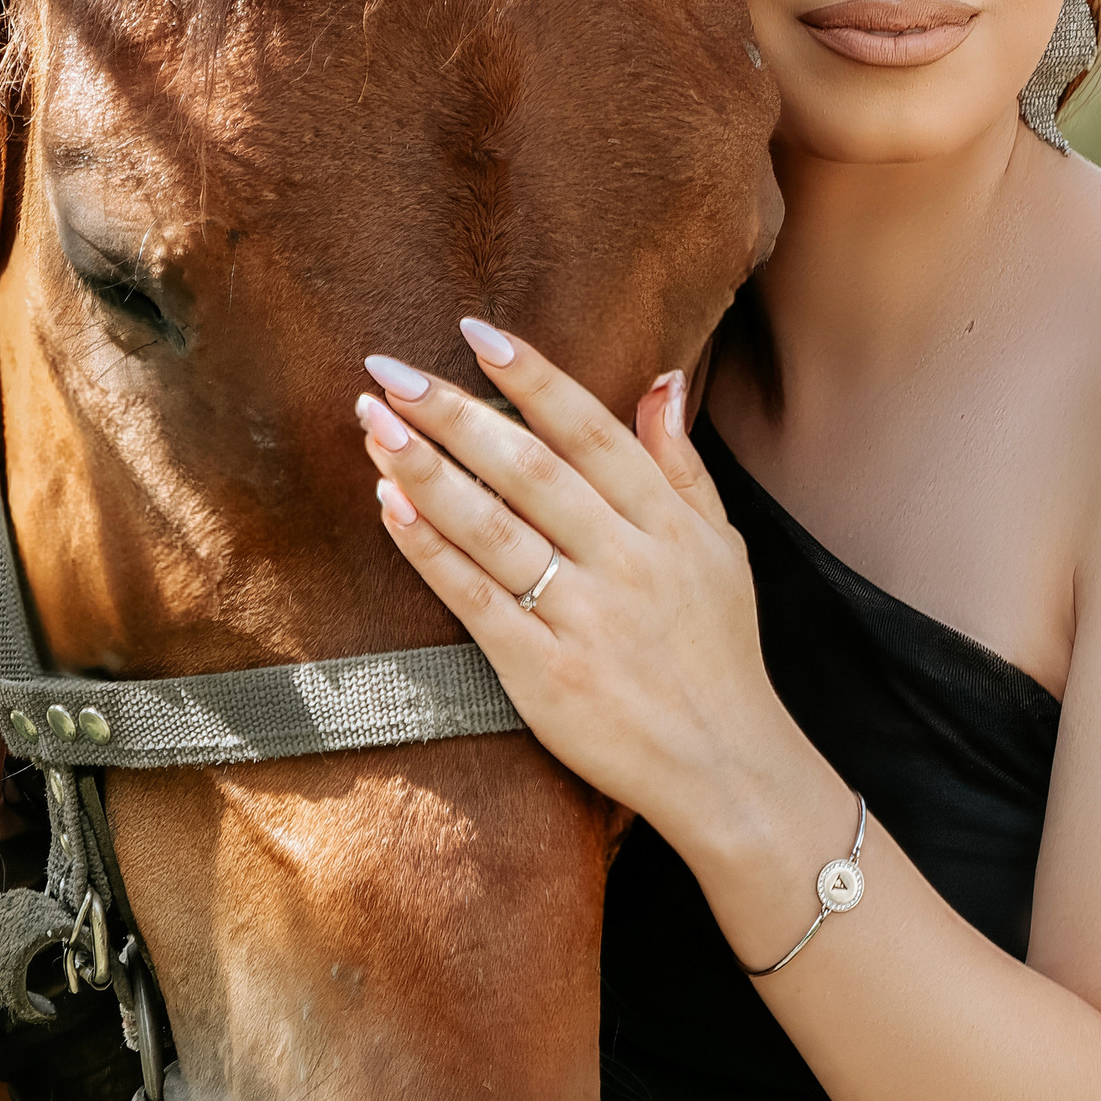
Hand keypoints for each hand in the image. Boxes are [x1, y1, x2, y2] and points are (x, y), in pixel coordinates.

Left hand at [355, 319, 804, 859]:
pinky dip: (432, 552)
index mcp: (667, 524)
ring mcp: (585, 619)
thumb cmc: (719, 653)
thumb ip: (680, 464)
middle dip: (454, 413)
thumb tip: (659, 379)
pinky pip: (477, 601)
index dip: (532, 378)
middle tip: (389, 370)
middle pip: (530, 469)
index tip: (475, 332)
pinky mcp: (546, 675)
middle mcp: (627, 562)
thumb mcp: (721, 548)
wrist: (726, 768)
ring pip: (494, 527)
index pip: (591, 431)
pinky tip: (389, 509)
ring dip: (427, 471)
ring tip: (374, 425)